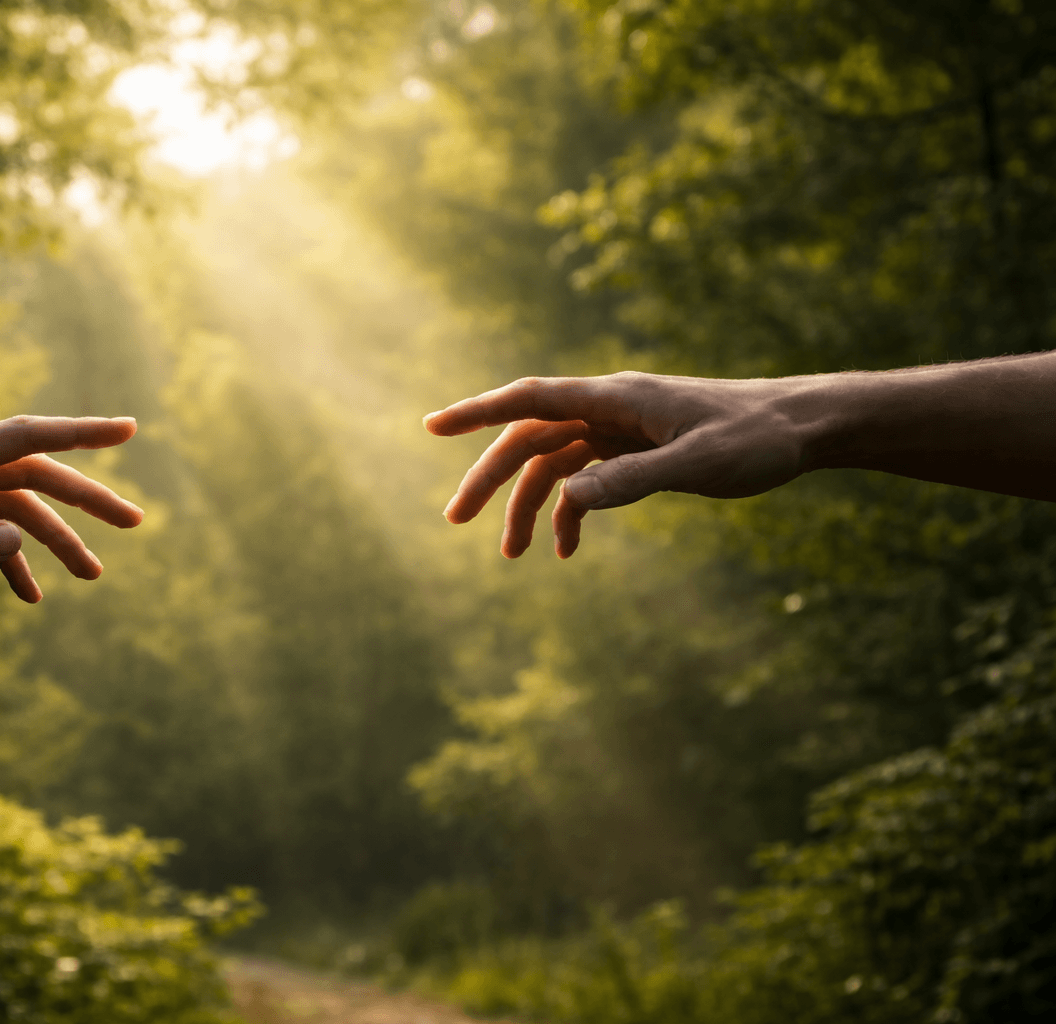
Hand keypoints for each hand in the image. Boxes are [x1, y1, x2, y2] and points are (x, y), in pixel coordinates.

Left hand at [0, 415, 144, 603]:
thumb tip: (17, 538)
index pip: (23, 436)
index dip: (82, 431)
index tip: (130, 429)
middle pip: (29, 473)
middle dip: (85, 497)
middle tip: (137, 521)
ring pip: (10, 506)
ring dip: (52, 538)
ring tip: (93, 575)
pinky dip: (5, 559)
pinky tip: (28, 596)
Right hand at [424, 372, 813, 558]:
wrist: (804, 428)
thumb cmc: (757, 438)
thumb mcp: (697, 464)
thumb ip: (632, 480)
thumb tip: (569, 499)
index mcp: (616, 398)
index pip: (530, 399)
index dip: (477, 411)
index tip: (432, 426)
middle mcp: (609, 408)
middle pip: (529, 438)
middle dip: (489, 479)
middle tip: (454, 520)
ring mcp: (621, 430)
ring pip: (553, 463)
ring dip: (529, 506)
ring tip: (513, 554)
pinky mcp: (637, 450)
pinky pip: (586, 479)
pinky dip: (571, 512)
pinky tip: (568, 550)